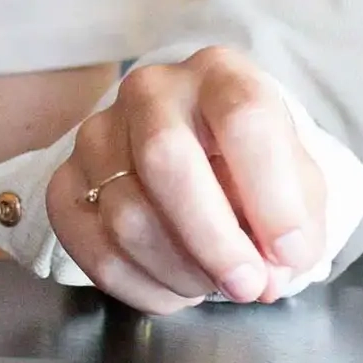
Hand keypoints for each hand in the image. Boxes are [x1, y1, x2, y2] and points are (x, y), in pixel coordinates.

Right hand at [50, 49, 330, 311]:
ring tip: (214, 284)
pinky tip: (176, 288)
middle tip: (247, 286)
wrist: (198, 157)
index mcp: (219, 74)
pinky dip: (142, 287)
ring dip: (181, 271)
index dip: (271, 196)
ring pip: (126, 216)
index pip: (242, 117)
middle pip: (165, 158)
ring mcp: (98, 133)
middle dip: (213, 240)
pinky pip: (93, 248)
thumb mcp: (296, 182)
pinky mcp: (65, 180)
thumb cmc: (253, 167)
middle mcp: (151, 91)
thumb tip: (268, 275)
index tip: (290, 253)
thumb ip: (296, 225)